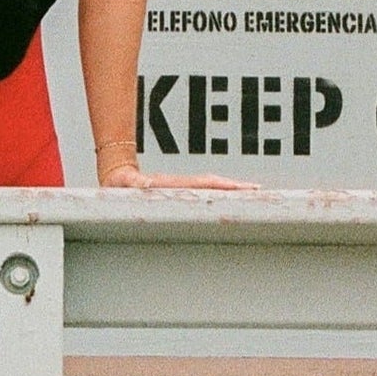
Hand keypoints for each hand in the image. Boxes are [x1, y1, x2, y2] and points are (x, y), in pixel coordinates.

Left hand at [99, 163, 257, 190]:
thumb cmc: (121, 184)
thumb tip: (144, 182)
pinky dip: (220, 194)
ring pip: (212, 188)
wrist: (117, 176)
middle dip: (236, 187)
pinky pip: (204, 193)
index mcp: (174, 184)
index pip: (204, 183)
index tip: (240, 188)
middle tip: (258, 190)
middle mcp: (182, 184)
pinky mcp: (181, 192)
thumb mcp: (127, 184)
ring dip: (231, 190)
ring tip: (252, 194)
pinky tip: (232, 199)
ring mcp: (182, 187)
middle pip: (214, 184)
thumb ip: (135, 184)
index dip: (223, 185)